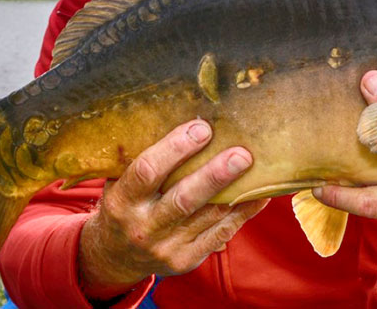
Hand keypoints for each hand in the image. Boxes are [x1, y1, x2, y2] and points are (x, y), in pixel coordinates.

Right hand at [78, 119, 268, 299]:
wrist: (117, 255)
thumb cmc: (126, 203)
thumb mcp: (120, 181)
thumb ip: (143, 156)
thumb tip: (185, 117)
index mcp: (122, 201)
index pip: (147, 171)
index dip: (175, 148)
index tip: (201, 128)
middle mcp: (143, 226)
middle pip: (184, 199)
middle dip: (214, 175)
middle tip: (241, 154)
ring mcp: (166, 247)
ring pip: (208, 216)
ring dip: (236, 191)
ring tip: (259, 168)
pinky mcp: (187, 259)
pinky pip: (221, 234)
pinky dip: (243, 213)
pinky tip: (259, 194)